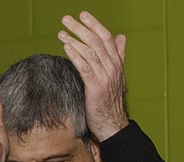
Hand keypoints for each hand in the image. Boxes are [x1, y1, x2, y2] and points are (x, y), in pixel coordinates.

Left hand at [58, 11, 129, 140]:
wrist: (112, 123)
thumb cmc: (111, 101)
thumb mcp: (117, 76)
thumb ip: (118, 56)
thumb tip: (121, 37)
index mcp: (117, 63)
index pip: (106, 38)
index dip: (95, 24)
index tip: (83, 15)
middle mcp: (112, 68)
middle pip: (96, 42)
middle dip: (81, 28)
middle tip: (66, 19)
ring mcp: (105, 78)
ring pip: (90, 53)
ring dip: (74, 40)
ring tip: (61, 32)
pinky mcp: (95, 88)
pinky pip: (84, 68)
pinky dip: (75, 56)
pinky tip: (66, 48)